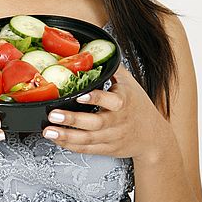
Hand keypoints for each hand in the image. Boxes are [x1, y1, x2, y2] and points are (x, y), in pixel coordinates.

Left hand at [42, 63, 170, 159]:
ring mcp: (112, 137)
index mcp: (124, 101)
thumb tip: (93, 52)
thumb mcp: (129, 83)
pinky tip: (57, 139)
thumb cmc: (138, 106)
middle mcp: (118, 121)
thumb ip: (111, 69)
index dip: (95, 99)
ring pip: (88, 139)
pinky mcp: (107, 149)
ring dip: (66, 136)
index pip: (111, 101)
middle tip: (53, 115)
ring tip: (48, 131)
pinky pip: (87, 149)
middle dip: (72, 120)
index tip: (79, 95)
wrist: (153, 137)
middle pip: (95, 123)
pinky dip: (70, 145)